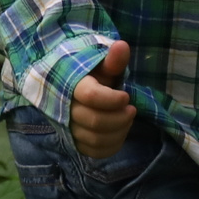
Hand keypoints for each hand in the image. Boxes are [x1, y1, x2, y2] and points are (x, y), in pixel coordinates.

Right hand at [68, 40, 134, 158]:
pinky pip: (94, 152)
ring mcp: (69, 128)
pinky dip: (111, 146)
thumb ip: (113, 60)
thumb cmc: (92, 76)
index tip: (126, 96)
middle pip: (95, 121)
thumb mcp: (102, 66)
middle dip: (120, 117)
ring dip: (118, 132)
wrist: (73, 88)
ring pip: (95, 139)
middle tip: (132, 109)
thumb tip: (122, 46)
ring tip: (127, 120)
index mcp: (73, 86)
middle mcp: (67, 109)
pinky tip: (121, 133)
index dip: (114, 99)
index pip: (91, 96)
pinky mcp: (75, 142)